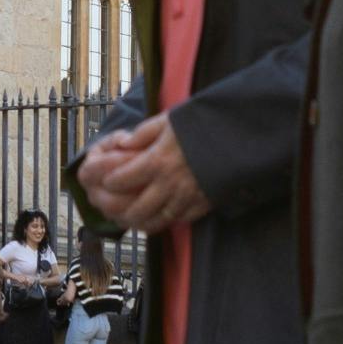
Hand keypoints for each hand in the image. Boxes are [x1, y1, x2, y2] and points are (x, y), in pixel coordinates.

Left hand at [81, 118, 210, 232]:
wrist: (238, 138)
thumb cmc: (201, 125)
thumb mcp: (168, 121)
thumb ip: (143, 133)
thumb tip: (122, 143)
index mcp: (156, 162)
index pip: (121, 180)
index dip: (109, 182)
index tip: (104, 181)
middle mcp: (168, 185)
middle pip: (135, 210)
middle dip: (119, 211)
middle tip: (111, 208)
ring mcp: (185, 198)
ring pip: (156, 221)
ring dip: (140, 222)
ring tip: (131, 219)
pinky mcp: (202, 205)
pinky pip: (179, 221)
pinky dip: (166, 221)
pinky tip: (159, 217)